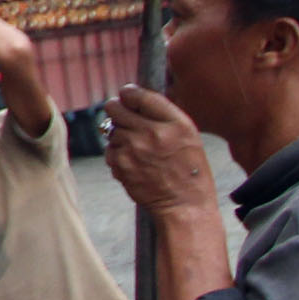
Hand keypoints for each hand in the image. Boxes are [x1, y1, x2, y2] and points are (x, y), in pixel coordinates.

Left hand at [100, 85, 215, 214]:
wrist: (185, 205)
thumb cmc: (189, 169)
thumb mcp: (188, 135)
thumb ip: (161, 113)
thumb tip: (128, 96)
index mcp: (174, 123)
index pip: (137, 94)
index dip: (129, 94)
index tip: (128, 98)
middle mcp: (153, 133)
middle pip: (114, 107)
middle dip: (116, 111)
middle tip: (124, 119)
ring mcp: (134, 149)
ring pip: (110, 129)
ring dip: (120, 136)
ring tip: (139, 150)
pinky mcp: (121, 165)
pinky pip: (109, 150)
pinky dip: (118, 154)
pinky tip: (135, 164)